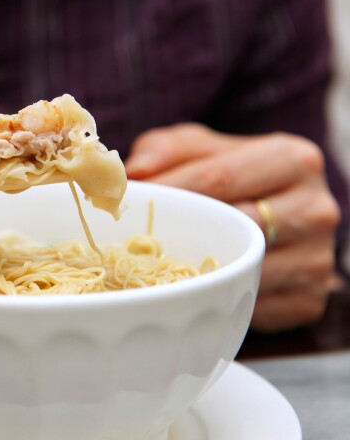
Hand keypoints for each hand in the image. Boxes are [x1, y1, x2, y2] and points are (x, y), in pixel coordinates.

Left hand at [125, 123, 340, 331]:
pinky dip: (217, 298)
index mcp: (294, 160)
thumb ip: (166, 149)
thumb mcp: (198, 148)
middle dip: (181, 230)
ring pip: (243, 268)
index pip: (219, 178)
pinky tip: (191, 287)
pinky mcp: (308, 300)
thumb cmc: (229, 174)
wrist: (275, 212)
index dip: (170, 191)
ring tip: (156, 263)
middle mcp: (316, 209)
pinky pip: (252, 303)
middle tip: (136, 237)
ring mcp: (318, 259)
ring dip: (196, 270)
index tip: (134, 202)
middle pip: (234, 224)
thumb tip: (137, 171)